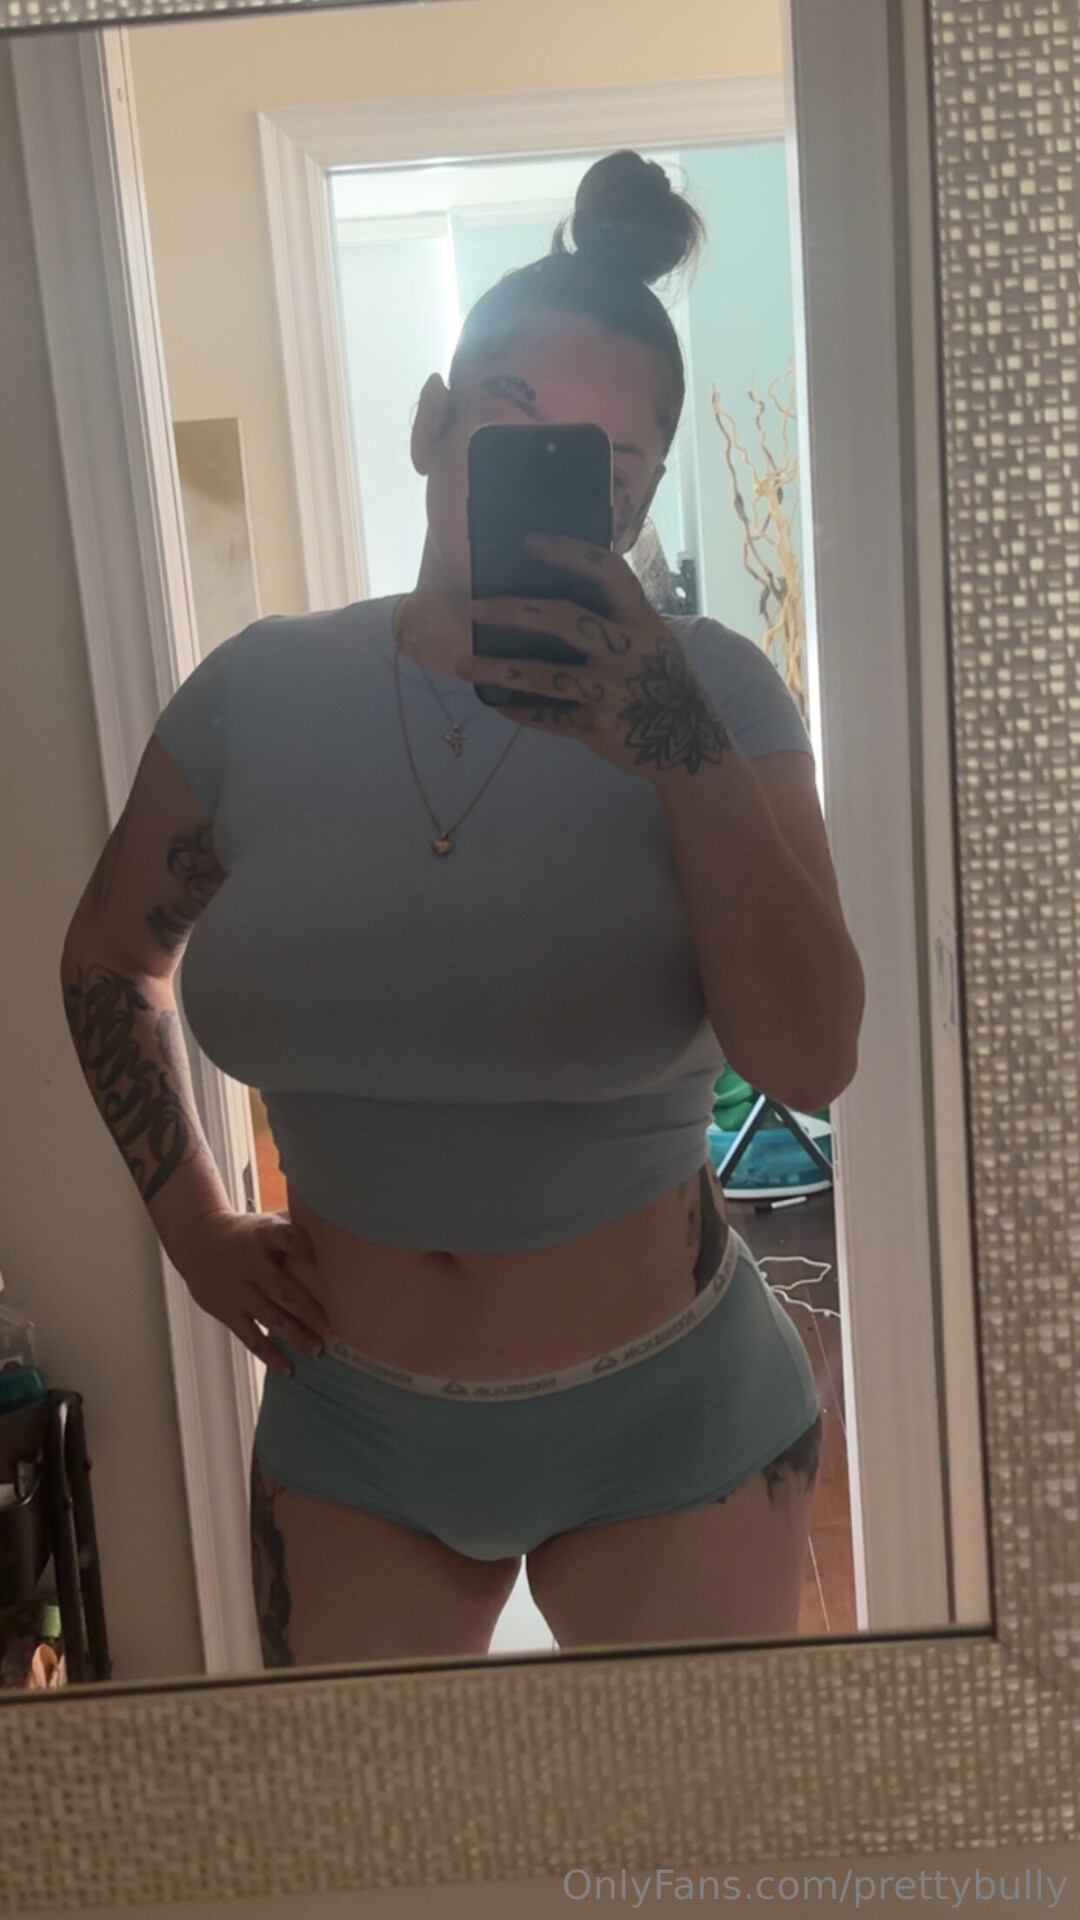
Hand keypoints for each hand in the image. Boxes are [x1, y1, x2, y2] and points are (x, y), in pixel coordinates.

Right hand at [171, 1209, 330, 1378]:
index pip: (283, 1237)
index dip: (301, 1245)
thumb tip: (340, 1229)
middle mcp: (249, 1264)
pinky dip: (270, 1354)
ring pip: (269, 1316)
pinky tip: (288, 1369)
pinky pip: (250, 1336)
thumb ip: (297, 1228)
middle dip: (308, 1309)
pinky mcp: (227, 1311)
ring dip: (295, 1335)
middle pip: (281, 1288)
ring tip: (318, 1350)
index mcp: (262, 1236)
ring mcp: (237, 1290)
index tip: (320, 1257)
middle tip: (333, 1328)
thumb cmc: (246, 1233)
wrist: (196, 1241)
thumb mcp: (266, 1223)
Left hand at [454, 533, 733, 780]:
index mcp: (642, 622)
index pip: (608, 573)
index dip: (569, 553)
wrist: (691, 745)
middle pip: (564, 620)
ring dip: (499, 670)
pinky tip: (497, 704)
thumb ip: (616, 621)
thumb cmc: (665, 683)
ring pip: (546, 676)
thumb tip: (554, 600)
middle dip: (514, 611)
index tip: (530, 541)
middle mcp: (627, 652)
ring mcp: (611, 692)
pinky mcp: (598, 728)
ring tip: (462, 664)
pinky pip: (550, 717)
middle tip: (476, 607)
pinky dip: (521, 712)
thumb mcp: (654, 642)